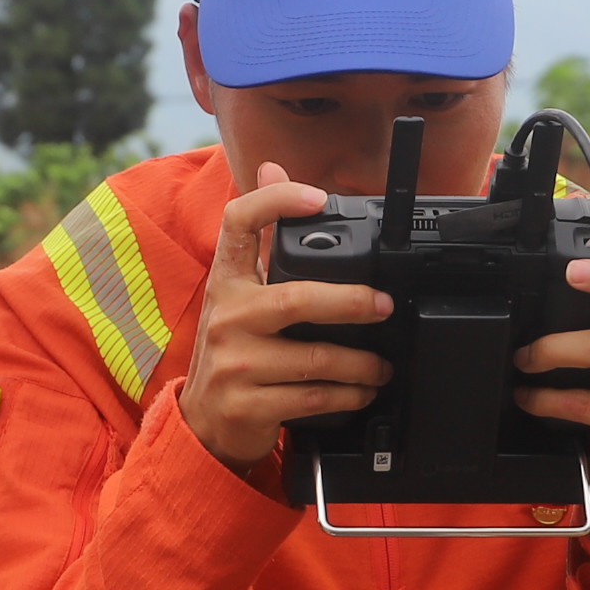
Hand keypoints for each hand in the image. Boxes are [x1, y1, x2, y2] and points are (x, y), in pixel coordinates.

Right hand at [180, 163, 395, 473]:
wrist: (205, 423)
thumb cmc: (234, 350)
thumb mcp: (240, 292)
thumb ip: (260, 237)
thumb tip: (271, 167)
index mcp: (227, 280)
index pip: (238, 222)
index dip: (277, 201)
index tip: (318, 199)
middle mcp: (227, 317)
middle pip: (296, 298)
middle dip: (350, 302)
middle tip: (384, 306)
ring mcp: (234, 363)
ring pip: (314, 358)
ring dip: (360, 363)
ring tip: (382, 365)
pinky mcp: (247, 404)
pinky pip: (312, 397)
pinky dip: (347, 395)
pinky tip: (362, 391)